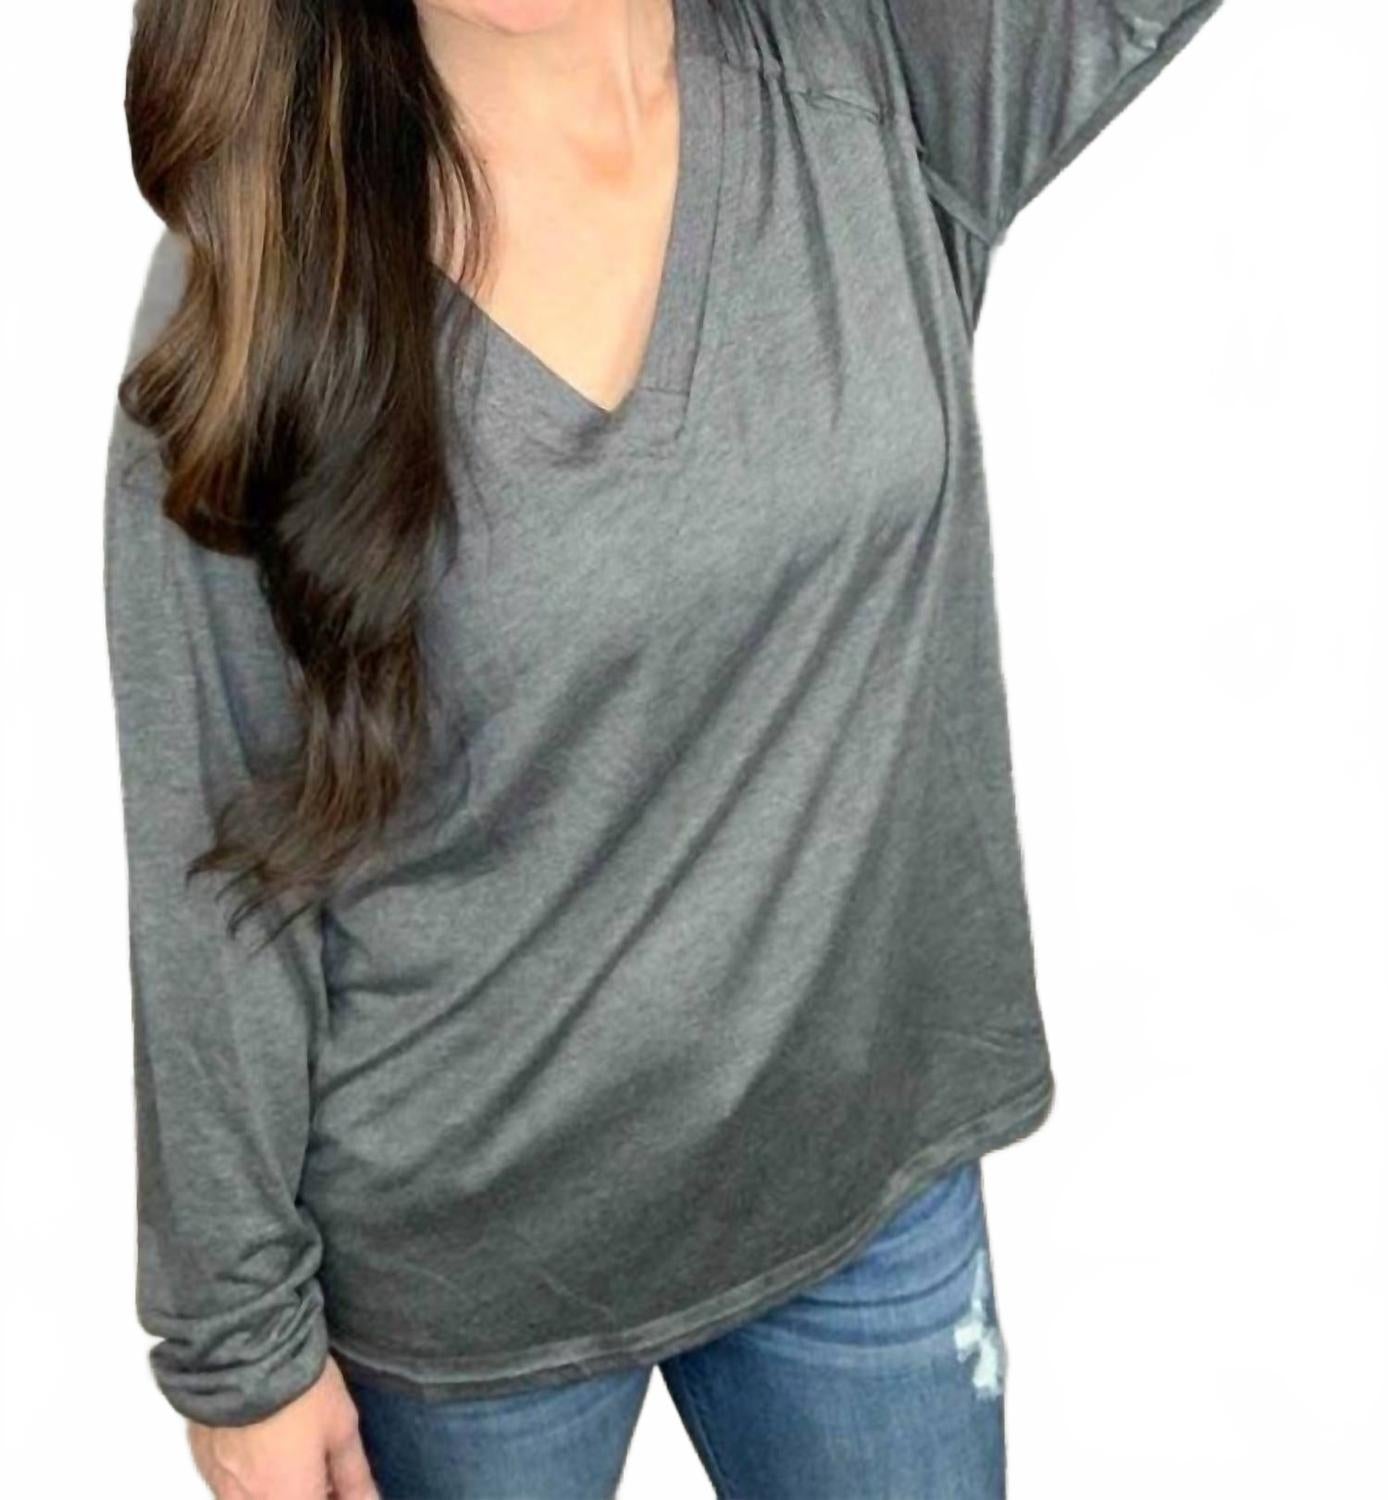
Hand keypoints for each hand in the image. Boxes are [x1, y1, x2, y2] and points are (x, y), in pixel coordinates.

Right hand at [186, 1353, 379, 1498]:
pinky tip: (263, 1445)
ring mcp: (219, 1485)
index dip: (334, 1498)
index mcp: (290, 1499)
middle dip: (305, 1492)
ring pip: (253, 1499)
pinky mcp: (200, 1462)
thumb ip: (353, 1475)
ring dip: (277, 1488)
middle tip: (322, 1472)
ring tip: (294, 1455)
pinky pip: (229, 1486)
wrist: (241, 1351)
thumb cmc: (301, 1390)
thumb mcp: (340, 1427)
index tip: (341, 1485)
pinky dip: (250, 1477)